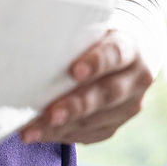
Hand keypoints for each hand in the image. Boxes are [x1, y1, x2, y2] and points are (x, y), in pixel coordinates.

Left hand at [20, 28, 154, 144]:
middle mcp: (135, 79)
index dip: (96, 63)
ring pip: (95, 120)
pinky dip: (60, 135)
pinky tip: (38, 135)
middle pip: (107, 94)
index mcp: (130, 48)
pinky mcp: (115, 125)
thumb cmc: (93, 40)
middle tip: (51, 114)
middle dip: (76, 105)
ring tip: (31, 131)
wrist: (121, 58)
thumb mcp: (90, 30)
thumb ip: (71, 37)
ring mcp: (128, 106)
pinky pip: (88, 134)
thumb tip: (30, 38)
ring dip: (60, 127)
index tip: (75, 71)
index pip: (115, 54)